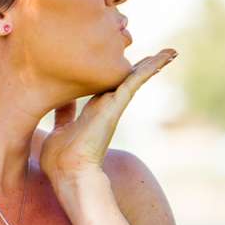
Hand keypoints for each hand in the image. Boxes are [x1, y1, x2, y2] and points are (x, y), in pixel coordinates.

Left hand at [41, 49, 176, 182]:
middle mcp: (106, 107)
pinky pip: (136, 81)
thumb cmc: (59, 159)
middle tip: (159, 56)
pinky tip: (164, 56)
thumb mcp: (58, 130)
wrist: (69, 171)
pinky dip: (151, 67)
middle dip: (141, 68)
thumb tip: (55, 106)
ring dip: (152, 65)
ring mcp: (113, 106)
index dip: (116, 74)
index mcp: (92, 111)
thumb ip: (62, 117)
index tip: (125, 63)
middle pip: (127, 81)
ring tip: (169, 53)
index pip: (108, 87)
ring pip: (135, 79)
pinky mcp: (117, 105)